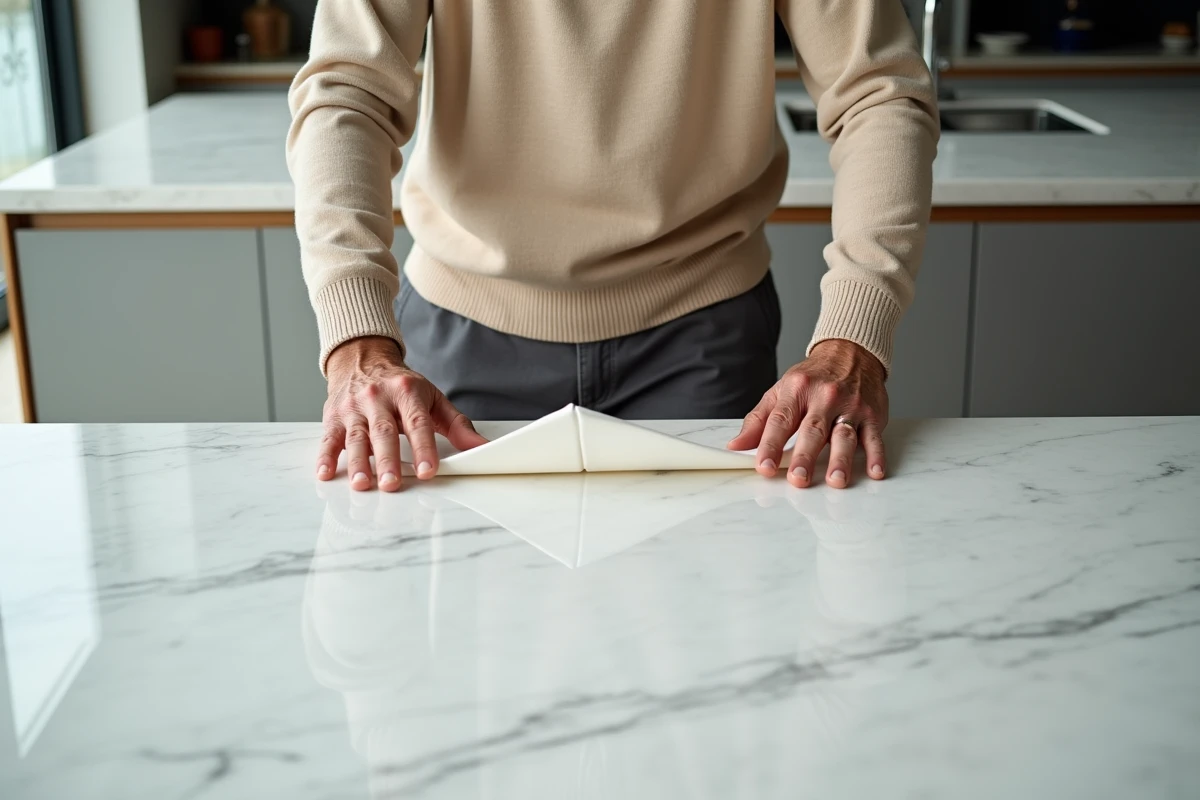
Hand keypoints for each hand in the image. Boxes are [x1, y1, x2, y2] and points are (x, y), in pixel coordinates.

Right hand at [320, 336, 487, 491]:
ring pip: (356, 437)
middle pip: (384, 431)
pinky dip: (326, 456)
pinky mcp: (333, 416)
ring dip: (358, 462)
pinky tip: (326, 473)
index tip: (429, 470)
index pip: (417, 423)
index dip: (423, 447)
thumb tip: (481, 448)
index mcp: (407, 392)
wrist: (362, 359)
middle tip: (392, 483)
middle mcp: (378, 398)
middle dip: (388, 459)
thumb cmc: (401, 385)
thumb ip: (457, 425)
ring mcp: (353, 407)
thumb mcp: (432, 398)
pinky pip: (329, 438)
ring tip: (363, 484)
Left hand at [727, 339, 887, 488]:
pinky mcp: (872, 414)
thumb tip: (736, 445)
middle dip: (805, 456)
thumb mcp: (780, 391)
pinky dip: (876, 455)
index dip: (770, 445)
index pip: (780, 421)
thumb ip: (758, 420)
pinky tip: (874, 471)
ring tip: (836, 480)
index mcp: (796, 390)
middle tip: (798, 479)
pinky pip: (874, 436)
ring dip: (841, 459)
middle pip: (813, 430)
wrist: (851, 351)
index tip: (764, 467)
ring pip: (844, 435)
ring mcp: (850, 405)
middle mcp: (824, 397)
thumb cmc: (813, 377)